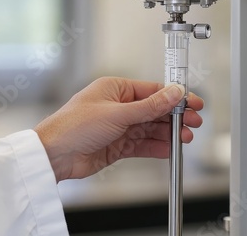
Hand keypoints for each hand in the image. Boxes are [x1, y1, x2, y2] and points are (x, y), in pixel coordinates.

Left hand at [34, 77, 203, 181]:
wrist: (54, 156)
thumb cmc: (73, 126)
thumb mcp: (118, 113)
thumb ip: (150, 106)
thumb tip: (173, 93)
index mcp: (116, 89)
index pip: (153, 91)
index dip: (174, 97)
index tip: (191, 102)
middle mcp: (119, 106)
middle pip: (154, 110)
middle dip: (174, 117)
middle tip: (193, 122)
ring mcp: (118, 127)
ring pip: (150, 128)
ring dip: (168, 133)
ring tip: (184, 137)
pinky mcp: (117, 145)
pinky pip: (142, 144)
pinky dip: (156, 147)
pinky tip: (169, 148)